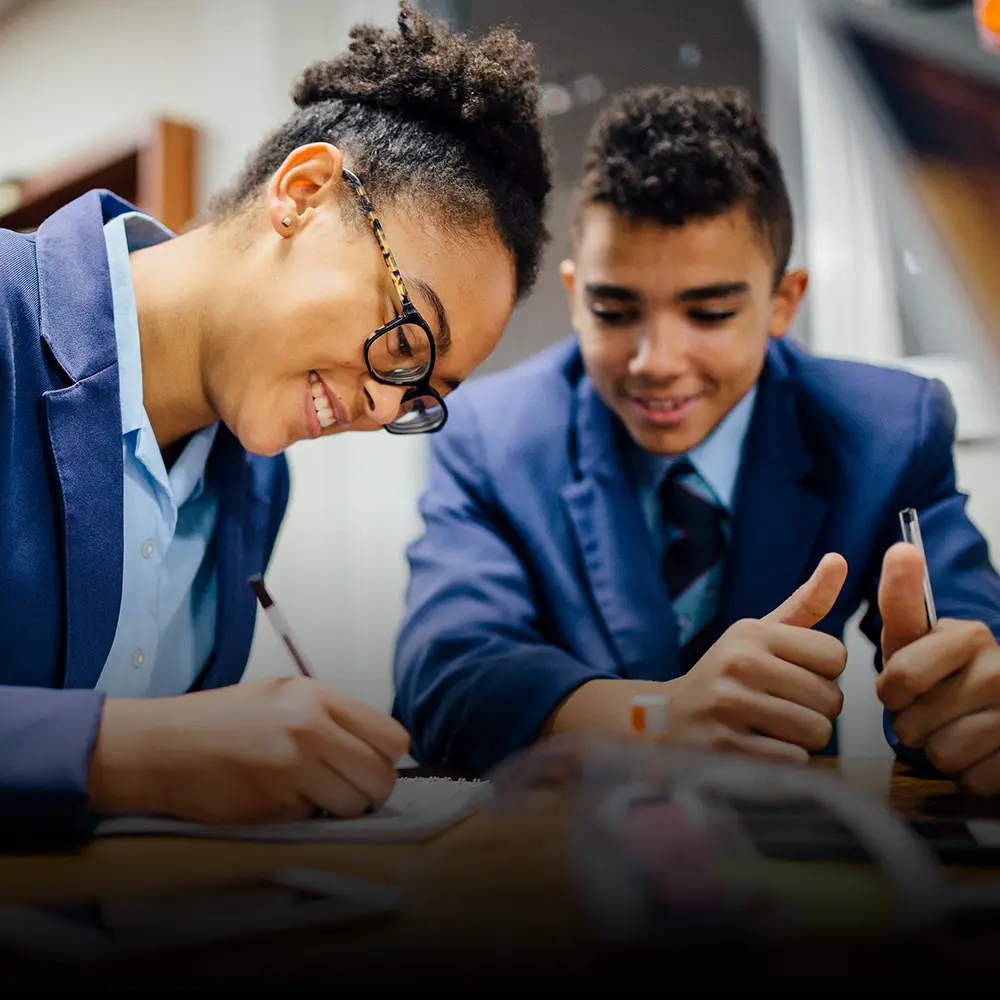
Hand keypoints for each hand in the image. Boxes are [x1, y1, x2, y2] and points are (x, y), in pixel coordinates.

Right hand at [88, 677, 410, 821]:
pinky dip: (304, 817)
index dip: (387, 758)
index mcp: (317, 697)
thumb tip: (377, 750)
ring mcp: (294, 768)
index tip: (370, 764)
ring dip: (339, 809)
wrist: (161, 746)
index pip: (392, 737)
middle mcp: (311, 729)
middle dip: (370, 791)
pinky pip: (314, 819)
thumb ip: (330, 718)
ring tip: (309, 795)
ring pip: (354, 805)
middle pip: (381, 777)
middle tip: (347, 790)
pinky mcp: (275, 805)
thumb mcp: (283, 697)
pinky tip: (276, 800)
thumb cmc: (221, 721)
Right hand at [665, 553, 848, 761]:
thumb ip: (806, 602)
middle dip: (817, 710)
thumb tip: (839, 559)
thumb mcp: (759, 633)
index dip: (824, 672)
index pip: (836, 655)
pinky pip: (794, 760)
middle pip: (831, 698)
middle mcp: (740, 664)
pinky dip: (787, 761)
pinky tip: (760, 746)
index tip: (796, 675)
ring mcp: (730, 706)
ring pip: (816, 731)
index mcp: (752, 633)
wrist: (667, 718)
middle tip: (784, 707)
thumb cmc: (727, 674)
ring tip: (774, 728)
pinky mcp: (726, 747)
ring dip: (803, 738)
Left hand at [876, 542, 999, 794]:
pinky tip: (979, 753)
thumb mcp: (913, 636)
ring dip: (937, 750)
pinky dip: (967, 774)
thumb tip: (902, 548)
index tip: (901, 687)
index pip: (899, 675)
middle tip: (929, 710)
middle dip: (910, 723)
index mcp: (969, 636)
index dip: (892, 691)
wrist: (996, 711)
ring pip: (941, 754)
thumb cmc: (941, 672)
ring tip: (954, 730)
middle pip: (911, 723)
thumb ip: (901, 597)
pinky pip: (971, 780)